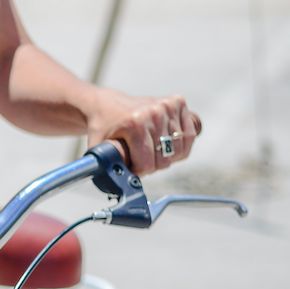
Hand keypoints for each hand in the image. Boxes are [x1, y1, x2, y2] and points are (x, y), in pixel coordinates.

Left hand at [86, 91, 201, 174]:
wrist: (106, 105)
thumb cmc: (102, 129)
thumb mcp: (98, 150)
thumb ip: (107, 167)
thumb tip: (118, 186)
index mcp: (134, 124)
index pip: (148, 165)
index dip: (138, 171)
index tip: (130, 166)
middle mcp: (154, 112)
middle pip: (165, 160)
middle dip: (152, 165)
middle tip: (140, 158)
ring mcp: (168, 106)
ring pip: (180, 150)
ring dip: (167, 156)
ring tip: (152, 151)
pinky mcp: (178, 102)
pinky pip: (191, 134)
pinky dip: (181, 143)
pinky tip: (166, 142)